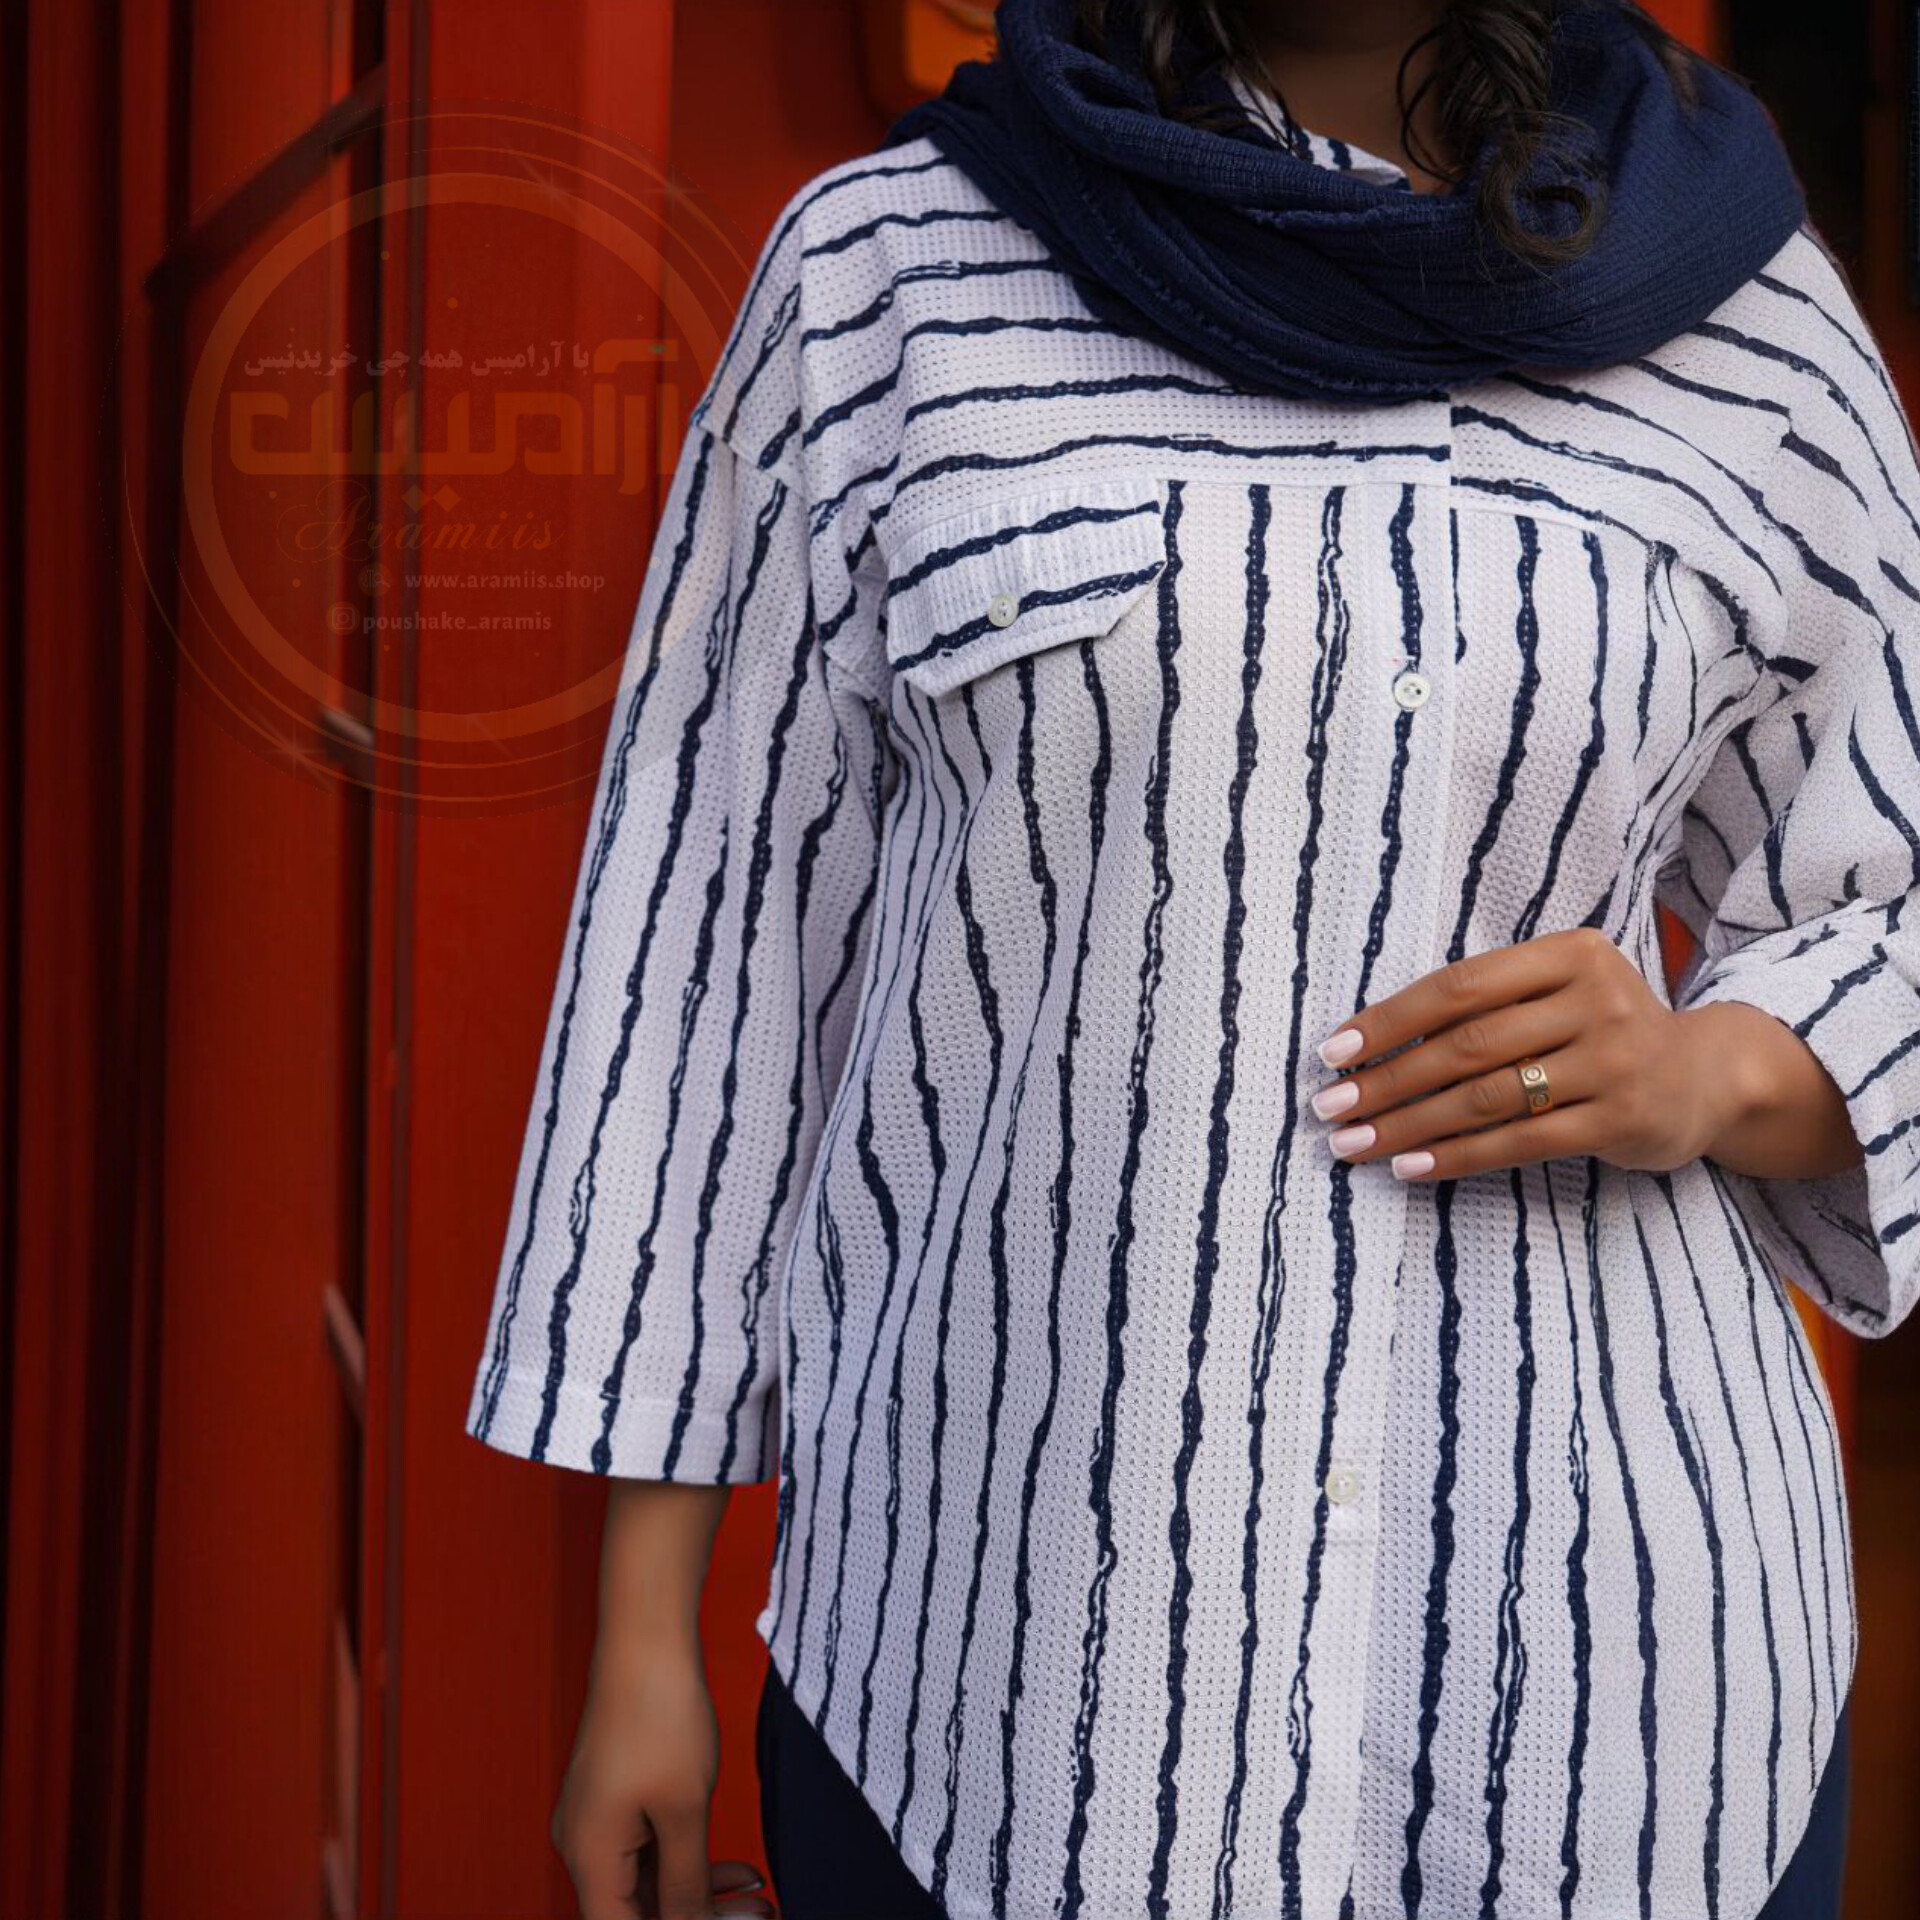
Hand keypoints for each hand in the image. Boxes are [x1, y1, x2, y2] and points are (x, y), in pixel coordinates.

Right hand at [551, 1629, 774, 1919]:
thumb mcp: (684, 1811)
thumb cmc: (661, 1715)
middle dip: (700, 1919)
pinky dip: (693, 1862)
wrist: (647, 1638)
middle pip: (638, 1912)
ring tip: (760, 1898)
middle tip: (761, 1917)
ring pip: (650, 1885)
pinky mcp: (618, 1799)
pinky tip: (742, 1869)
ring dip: (703, 1895)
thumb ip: (686, 1888)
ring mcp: (599, 1821)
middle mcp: (583, 1847)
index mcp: (589, 1858)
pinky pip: (652, 1851)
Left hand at [1306, 926, 1745, 1182]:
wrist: (1705, 1078)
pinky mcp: (1621, 1119)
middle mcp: (1597, 1000)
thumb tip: (1370, 1045)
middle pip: (1467, 1045)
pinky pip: (1520, 1142)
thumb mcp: (1557, 992)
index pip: (1459, 986)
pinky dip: (1457, 1156)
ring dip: (1409, 1124)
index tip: (1333, 1051)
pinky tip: (1410, 1167)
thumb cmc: (1599, 1031)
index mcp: (1570, 953)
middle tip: (1330, 1108)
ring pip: (1487, 1097)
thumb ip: (1486, 1005)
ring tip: (1355, 1144)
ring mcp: (1614, 1061)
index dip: (1390, 1019)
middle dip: (1387, 1080)